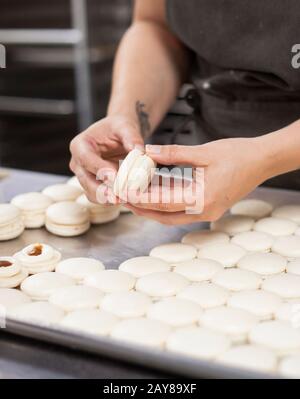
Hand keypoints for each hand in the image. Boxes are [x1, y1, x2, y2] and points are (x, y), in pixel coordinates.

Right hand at [69, 116, 143, 201]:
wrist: (119, 134)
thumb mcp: (125, 126)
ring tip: (125, 200)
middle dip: (103, 190)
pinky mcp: (94, 186)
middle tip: (120, 196)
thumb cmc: (119, 127)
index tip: (114, 177)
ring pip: (92, 193)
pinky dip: (112, 201)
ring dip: (108, 199)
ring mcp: (84, 176)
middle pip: (86, 180)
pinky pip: (100, 198)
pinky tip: (127, 200)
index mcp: (80, 145)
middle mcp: (78, 163)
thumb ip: (132, 137)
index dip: (99, 169)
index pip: (86, 159)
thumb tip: (140, 152)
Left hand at [125, 137, 269, 223]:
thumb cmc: (238, 155)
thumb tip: (148, 151)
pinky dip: (166, 204)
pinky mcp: (209, 208)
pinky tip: (155, 193)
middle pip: (163, 215)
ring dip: (152, 208)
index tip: (123, 192)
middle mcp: (204, 212)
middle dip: (142, 208)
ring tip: (134, 196)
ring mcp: (207, 213)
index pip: (161, 202)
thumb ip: (173, 154)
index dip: (140, 198)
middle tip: (123, 198)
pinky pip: (181, 211)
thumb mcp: (204, 152)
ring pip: (171, 216)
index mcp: (202, 199)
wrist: (263, 161)